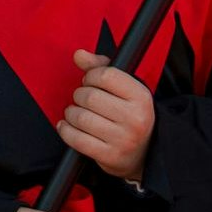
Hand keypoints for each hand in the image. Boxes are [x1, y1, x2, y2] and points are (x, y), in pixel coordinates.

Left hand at [55, 51, 153, 182]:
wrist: (146, 152)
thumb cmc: (130, 115)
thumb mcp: (124, 88)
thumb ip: (101, 67)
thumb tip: (79, 55)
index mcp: (141, 97)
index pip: (105, 75)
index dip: (90, 76)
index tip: (89, 81)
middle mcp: (135, 118)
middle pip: (90, 96)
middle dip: (79, 95)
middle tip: (82, 99)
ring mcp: (123, 139)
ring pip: (81, 118)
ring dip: (71, 113)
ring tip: (76, 113)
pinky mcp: (110, 156)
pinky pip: (77, 139)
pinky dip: (65, 130)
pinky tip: (66, 126)